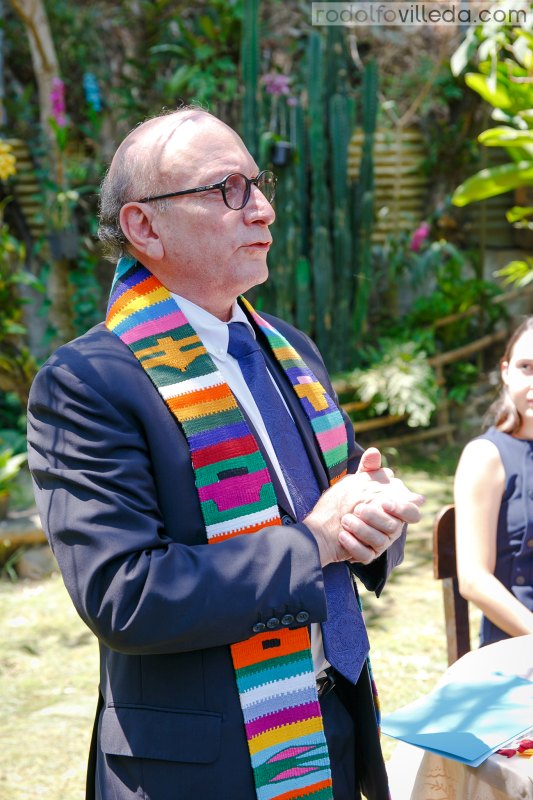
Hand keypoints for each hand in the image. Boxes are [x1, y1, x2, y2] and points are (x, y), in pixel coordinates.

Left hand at [303, 447, 423, 566]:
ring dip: (362, 530)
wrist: (330, 520)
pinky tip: (342, 535)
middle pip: (394, 527)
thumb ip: (368, 468)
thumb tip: (374, 452)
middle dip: (377, 518)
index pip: (412, 513)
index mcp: (396, 511)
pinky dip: (353, 546)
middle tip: (359, 508)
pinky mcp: (367, 555)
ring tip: (346, 520)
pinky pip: (365, 555)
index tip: (385, 501)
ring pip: (380, 542)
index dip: (403, 509)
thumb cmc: (353, 497)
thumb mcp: (359, 480)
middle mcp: (393, 529)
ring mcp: (381, 543)